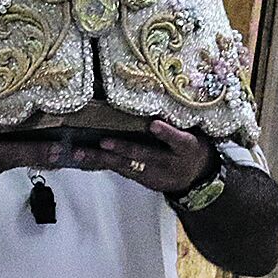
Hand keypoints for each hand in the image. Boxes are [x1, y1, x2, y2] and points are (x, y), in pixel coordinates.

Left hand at [75, 122, 214, 195]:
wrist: (195, 178)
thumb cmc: (190, 146)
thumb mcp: (193, 134)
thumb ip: (177, 123)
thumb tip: (154, 97)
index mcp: (187, 148)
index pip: (178, 140)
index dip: (167, 134)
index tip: (154, 125)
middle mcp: (169, 163)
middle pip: (145, 156)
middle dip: (124, 149)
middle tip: (104, 143)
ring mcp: (154, 175)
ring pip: (126, 166)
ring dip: (102, 159)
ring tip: (81, 153)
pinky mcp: (143, 180)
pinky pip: (121, 170)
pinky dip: (103, 163)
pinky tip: (86, 158)